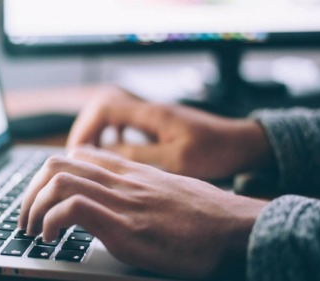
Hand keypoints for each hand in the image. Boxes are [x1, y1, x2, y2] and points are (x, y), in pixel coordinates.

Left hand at [19, 147, 267, 279]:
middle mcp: (123, 181)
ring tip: (32, 230)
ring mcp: (123, 201)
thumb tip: (123, 202)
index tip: (43, 198)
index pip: (78, 155)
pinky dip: (51, 222)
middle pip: (58, 164)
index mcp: (132, 172)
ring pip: (58, 181)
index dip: (50, 175)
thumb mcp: (169, 192)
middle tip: (26, 217)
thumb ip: (141, 190)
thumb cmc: (208, 217)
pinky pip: (73, 209)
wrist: (238, 229)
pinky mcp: (126, 228)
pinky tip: (51, 239)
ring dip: (33, 207)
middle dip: (30, 191)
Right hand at [67, 87, 273, 179]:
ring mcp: (153, 116)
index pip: (104, 108)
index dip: (85, 128)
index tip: (78, 152)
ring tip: (91, 157)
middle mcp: (149, 110)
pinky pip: (125, 124)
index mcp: (152, 114)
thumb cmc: (216, 151)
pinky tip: (114, 153)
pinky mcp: (158, 124)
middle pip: (103, 108)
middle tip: (78, 157)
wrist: (242, 143)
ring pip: (112, 115)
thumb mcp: (177, 160)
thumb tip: (105, 155)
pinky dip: (113, 136)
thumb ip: (139, 156)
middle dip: (86, 131)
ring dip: (98, 133)